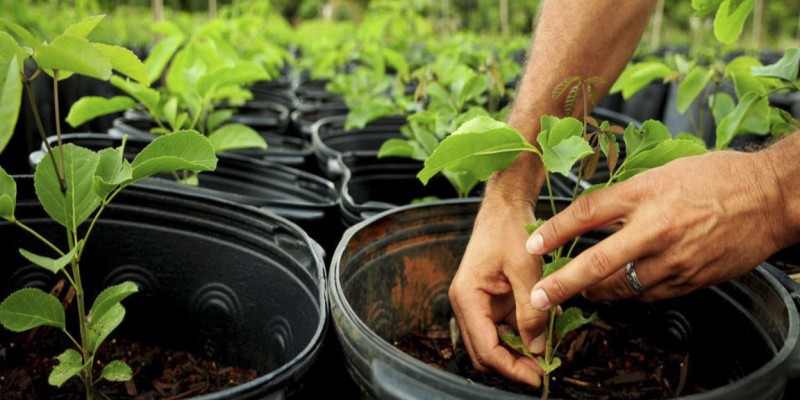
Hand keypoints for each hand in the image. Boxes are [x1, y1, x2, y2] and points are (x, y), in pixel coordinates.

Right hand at [450, 195, 546, 386]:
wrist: (505, 206)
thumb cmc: (508, 229)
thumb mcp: (525, 269)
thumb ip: (531, 309)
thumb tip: (537, 347)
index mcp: (466, 297)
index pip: (485, 349)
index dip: (511, 368)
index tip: (538, 376)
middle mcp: (467, 304)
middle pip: (486, 352)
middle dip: (514, 365)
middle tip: (544, 370)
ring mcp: (478, 303)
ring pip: (496, 343)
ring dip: (520, 351)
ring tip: (548, 352)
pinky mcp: (491, 300)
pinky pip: (505, 328)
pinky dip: (523, 334)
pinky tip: (544, 332)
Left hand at [526, 150, 785, 309]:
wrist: (772, 197)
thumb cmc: (718, 178)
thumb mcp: (663, 173)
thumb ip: (627, 197)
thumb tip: (591, 216)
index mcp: (646, 194)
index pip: (587, 213)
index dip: (554, 231)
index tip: (532, 244)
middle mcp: (656, 229)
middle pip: (597, 262)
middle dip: (562, 284)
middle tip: (539, 296)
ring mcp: (675, 259)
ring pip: (622, 287)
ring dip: (596, 292)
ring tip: (580, 291)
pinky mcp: (692, 280)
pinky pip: (650, 295)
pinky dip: (631, 294)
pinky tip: (622, 289)